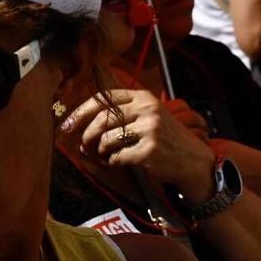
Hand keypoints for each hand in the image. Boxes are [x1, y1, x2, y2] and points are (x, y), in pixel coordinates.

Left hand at [58, 89, 217, 203]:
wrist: (192, 160)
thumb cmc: (166, 139)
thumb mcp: (150, 115)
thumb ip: (124, 111)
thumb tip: (84, 118)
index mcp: (144, 97)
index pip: (104, 98)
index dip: (81, 111)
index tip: (67, 124)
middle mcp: (147, 109)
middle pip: (101, 120)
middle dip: (86, 136)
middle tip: (83, 147)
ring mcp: (150, 129)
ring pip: (107, 140)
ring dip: (100, 152)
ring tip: (104, 157)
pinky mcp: (149, 150)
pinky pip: (117, 157)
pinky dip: (111, 163)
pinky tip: (116, 163)